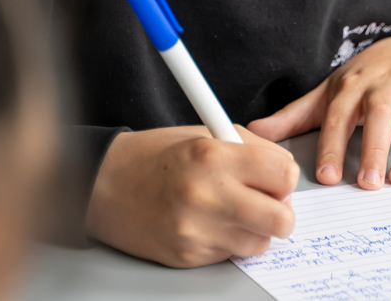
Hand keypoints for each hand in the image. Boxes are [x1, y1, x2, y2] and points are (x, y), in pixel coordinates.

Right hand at [85, 124, 297, 267]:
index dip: (284, 176)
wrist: (105, 186)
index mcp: (214, 157)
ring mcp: (197, 231)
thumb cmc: (156, 156)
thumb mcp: (207, 133)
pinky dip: (230, 241)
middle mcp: (207, 196)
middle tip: (268, 201)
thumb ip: (252, 148)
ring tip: (234, 211)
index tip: (274, 176)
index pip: (284, 174)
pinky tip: (210, 222)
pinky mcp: (188, 256)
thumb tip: (285, 172)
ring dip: (256, 229)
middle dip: (282, 210)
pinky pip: (231, 255)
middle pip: (282, 219)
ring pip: (260, 243)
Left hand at [247, 36, 390, 188]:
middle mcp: (383, 86)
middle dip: (373, 147)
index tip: (328, 176)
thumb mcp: (328, 93)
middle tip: (369, 182)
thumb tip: (251, 132)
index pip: (339, 117)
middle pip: (378, 115)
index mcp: (351, 87)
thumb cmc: (363, 79)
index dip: (333, 145)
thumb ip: (294, 115)